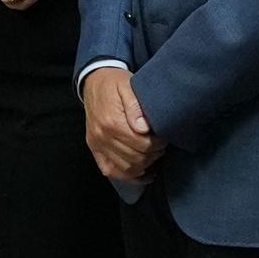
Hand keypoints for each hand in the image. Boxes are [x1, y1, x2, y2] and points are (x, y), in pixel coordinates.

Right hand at [82, 67, 164, 181]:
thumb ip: (136, 107)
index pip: (142, 145)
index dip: (158, 145)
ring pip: (125, 169)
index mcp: (112, 122)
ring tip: (154, 156)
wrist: (93, 82)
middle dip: (153, 155)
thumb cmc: (114, 83)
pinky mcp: (95, 149)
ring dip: (143, 166)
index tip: (165, 138)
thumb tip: (144, 128)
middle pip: (136, 158)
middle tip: (162, 147)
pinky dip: (128, 176)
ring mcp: (97, 145)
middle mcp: (102, 137)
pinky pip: (111, 171)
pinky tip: (142, 173)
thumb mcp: (127, 86)